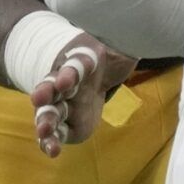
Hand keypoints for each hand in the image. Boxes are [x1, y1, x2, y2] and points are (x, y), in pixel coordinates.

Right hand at [29, 34, 136, 157]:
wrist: (102, 66)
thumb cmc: (112, 51)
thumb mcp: (121, 44)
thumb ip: (127, 44)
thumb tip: (143, 32)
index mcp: (78, 60)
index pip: (74, 64)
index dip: (70, 72)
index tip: (65, 80)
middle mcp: (65, 81)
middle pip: (52, 87)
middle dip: (46, 94)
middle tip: (40, 99)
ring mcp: (64, 103)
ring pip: (50, 111)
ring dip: (46, 121)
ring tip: (44, 132)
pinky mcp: (69, 122)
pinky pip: (58, 132)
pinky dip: (52, 141)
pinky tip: (52, 151)